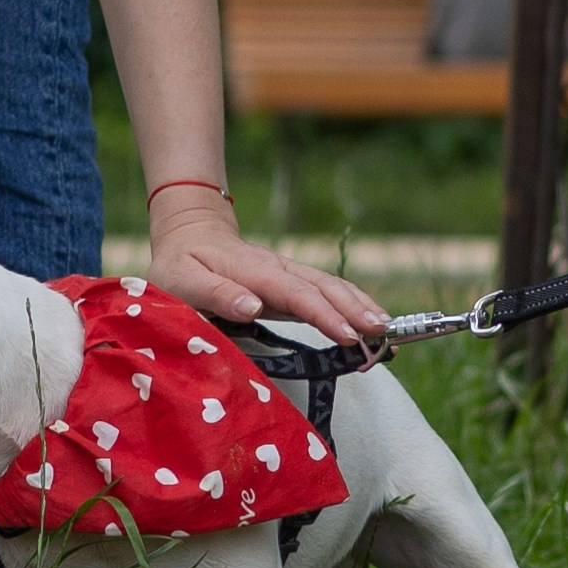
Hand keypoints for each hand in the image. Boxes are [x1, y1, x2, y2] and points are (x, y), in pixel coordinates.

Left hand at [147, 195, 391, 347]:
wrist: (190, 231)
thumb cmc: (180, 264)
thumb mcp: (182, 281)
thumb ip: (215, 294)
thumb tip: (253, 306)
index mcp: (252, 271)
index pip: (295, 294)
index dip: (324, 315)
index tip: (350, 336)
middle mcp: (277, 269)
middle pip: (322, 287)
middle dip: (354, 309)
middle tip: (382, 335)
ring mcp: (287, 273)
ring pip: (330, 286)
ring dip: (359, 304)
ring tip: (386, 329)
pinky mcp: (290, 282)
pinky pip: (326, 290)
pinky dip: (352, 302)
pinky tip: (371, 317)